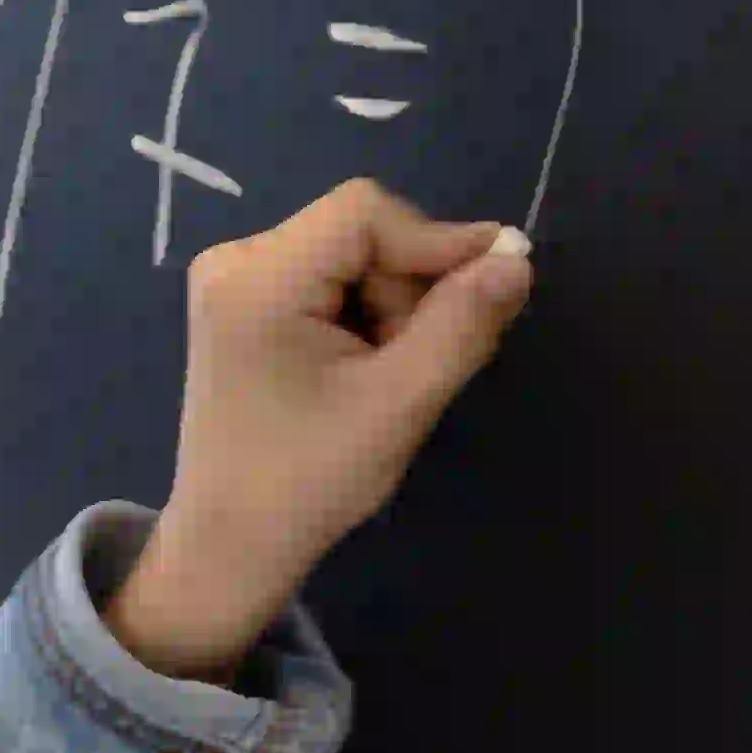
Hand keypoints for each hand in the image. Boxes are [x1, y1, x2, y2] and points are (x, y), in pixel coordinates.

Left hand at [111, 182, 536, 676]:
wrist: (233, 541)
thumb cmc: (311, 478)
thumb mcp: (401, 401)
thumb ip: (463, 322)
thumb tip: (518, 255)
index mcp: (258, 276)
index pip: (366, 212)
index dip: (438, 241)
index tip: (493, 287)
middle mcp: (235, 260)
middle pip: (359, 232)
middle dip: (407, 288)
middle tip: (414, 362)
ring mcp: (233, 282)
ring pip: (350, 257)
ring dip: (388, 307)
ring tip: (381, 377)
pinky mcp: (243, 307)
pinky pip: (326, 280)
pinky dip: (362, 316)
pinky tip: (359, 371)